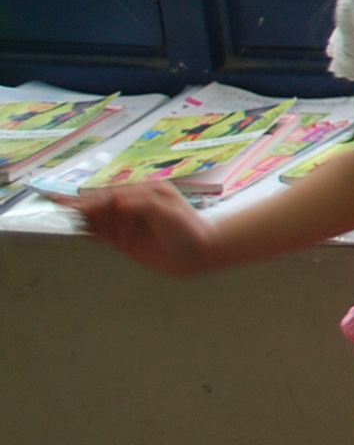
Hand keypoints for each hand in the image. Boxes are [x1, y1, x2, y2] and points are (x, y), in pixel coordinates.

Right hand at [74, 180, 220, 274]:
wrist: (199, 252)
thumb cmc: (187, 227)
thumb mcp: (166, 210)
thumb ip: (141, 205)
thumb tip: (118, 202)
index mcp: (146, 192)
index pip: (115, 193)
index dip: (97, 198)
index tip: (81, 203)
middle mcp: (135, 206)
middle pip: (105, 204)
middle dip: (85, 204)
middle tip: (63, 204)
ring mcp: (130, 224)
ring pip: (102, 218)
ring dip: (85, 216)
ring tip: (65, 213)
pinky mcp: (126, 241)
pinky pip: (104, 234)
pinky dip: (91, 231)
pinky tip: (79, 228)